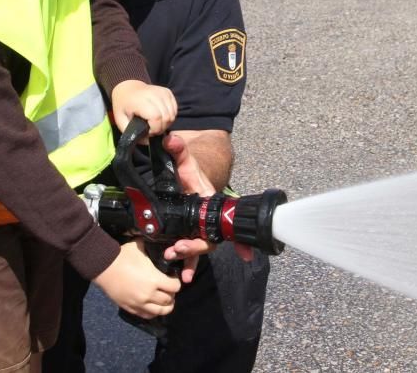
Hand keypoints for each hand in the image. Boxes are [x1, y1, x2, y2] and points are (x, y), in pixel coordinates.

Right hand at [93, 240, 180, 318]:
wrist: (103, 267)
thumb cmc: (123, 256)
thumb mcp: (141, 247)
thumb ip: (153, 246)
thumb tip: (160, 239)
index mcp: (154, 280)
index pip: (175, 287)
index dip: (176, 282)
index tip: (173, 278)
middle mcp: (149, 295)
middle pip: (169, 300)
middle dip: (172, 294)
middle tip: (169, 288)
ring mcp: (139, 304)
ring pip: (160, 311)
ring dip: (165, 306)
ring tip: (165, 299)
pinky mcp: (130, 308)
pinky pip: (147, 315)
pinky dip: (153, 312)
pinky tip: (154, 306)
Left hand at [111, 81, 176, 137]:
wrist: (127, 88)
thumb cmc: (123, 106)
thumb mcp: (120, 121)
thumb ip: (132, 133)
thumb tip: (147, 141)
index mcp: (140, 101)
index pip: (156, 117)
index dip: (155, 129)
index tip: (148, 131)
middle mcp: (153, 94)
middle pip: (166, 117)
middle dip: (161, 128)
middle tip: (152, 129)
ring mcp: (162, 92)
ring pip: (172, 114)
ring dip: (166, 123)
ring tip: (156, 124)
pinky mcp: (168, 92)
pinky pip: (175, 109)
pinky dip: (170, 116)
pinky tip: (161, 117)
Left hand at [159, 135, 252, 280]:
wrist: (187, 178)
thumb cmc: (190, 172)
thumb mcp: (185, 161)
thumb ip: (179, 150)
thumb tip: (170, 140)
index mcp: (212, 203)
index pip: (226, 221)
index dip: (239, 239)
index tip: (245, 254)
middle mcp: (209, 219)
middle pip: (210, 240)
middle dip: (196, 248)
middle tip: (178, 249)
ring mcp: (199, 229)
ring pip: (201, 248)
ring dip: (192, 259)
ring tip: (179, 267)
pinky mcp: (188, 234)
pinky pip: (192, 253)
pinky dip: (189, 264)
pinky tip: (184, 276)